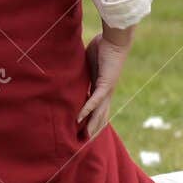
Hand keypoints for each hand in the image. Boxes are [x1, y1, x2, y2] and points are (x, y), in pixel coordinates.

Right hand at [79, 24, 134, 139]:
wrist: (115, 40)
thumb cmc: (102, 47)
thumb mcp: (88, 63)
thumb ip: (80, 71)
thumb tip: (68, 71)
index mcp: (101, 87)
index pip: (97, 108)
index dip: (92, 120)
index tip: (85, 130)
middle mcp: (106, 92)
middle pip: (101, 115)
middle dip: (94, 129)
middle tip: (86, 142)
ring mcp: (107, 89)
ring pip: (99, 112)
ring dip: (92, 124)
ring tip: (85, 137)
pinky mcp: (105, 84)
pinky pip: (94, 100)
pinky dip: (87, 109)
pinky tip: (80, 118)